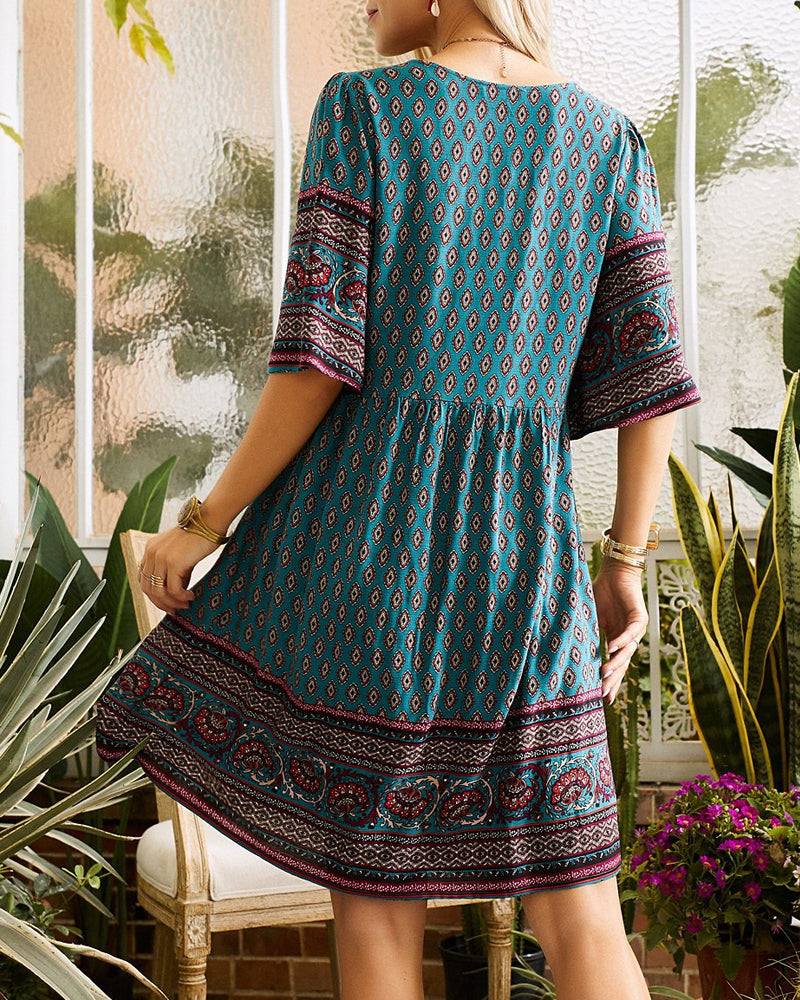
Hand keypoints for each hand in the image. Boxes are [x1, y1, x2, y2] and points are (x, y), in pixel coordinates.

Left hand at [137, 527, 219, 613]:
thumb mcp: (180, 554)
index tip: (166, 603)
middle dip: (161, 603)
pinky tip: (191, 597)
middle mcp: (151, 553)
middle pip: (147, 588)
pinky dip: (182, 598)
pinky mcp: (173, 563)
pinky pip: (173, 590)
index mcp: (150, 549)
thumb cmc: (200, 537)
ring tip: (185, 605)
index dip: (153, 595)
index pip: (143, 579)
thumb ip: (174, 571)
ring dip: (172, 603)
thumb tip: (176, 594)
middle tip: (175, 611)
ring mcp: (161, 558)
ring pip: (159, 592)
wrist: (209, 521)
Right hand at [590, 557, 647, 704]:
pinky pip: (631, 632)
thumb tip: (564, 649)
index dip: (610, 681)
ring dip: (616, 663)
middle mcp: (628, 638)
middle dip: (613, 679)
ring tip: (605, 674)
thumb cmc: (600, 593)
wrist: (615, 572)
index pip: (614, 665)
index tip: (603, 698)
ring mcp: (635, 629)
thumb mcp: (589, 618)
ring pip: (627, 651)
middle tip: (604, 694)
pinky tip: (612, 648)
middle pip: (622, 664)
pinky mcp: (640, 618)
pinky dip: (622, 640)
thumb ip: (585, 633)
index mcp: (616, 640)